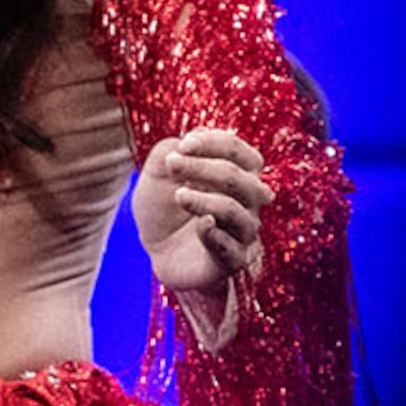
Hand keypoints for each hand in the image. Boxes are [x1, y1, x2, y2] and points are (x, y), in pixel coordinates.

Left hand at [133, 128, 271, 306]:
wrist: (156, 249)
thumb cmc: (165, 206)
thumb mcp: (158, 173)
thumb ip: (170, 151)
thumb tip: (190, 143)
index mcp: (240, 175)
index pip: (242, 153)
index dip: (215, 143)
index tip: (184, 144)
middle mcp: (249, 203)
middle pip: (240, 179)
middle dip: (203, 167)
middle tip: (172, 164)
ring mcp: (242, 233)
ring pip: (235, 212)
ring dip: (205, 199)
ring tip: (178, 195)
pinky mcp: (231, 262)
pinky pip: (232, 250)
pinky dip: (215, 234)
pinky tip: (200, 224)